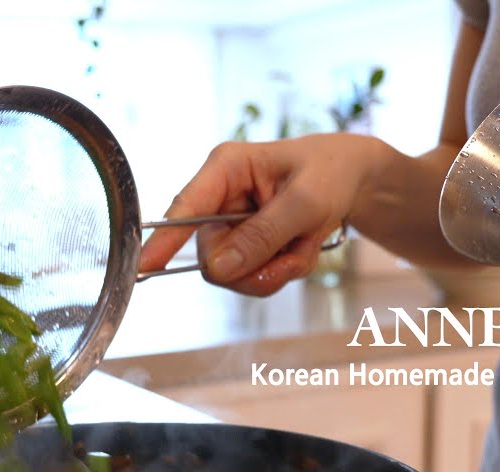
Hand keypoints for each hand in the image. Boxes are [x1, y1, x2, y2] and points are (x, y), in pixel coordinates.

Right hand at [139, 134, 387, 296]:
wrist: (354, 179)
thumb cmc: (330, 173)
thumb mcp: (306, 202)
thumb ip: (263, 235)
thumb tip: (218, 269)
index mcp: (226, 168)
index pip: (185, 208)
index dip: (163, 240)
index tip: (145, 266)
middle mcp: (219, 197)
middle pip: (211, 255)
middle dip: (255, 265)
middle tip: (292, 256)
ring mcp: (230, 224)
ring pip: (233, 273)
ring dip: (274, 269)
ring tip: (303, 246)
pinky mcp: (244, 244)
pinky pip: (253, 276)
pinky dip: (282, 270)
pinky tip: (299, 249)